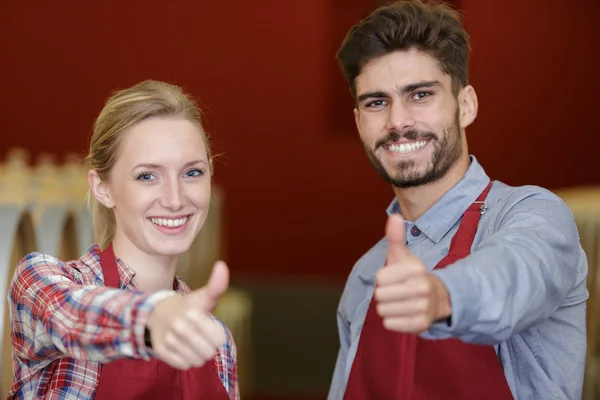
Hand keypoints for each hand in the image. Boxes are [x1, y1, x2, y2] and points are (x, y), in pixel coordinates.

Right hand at [146, 260, 228, 369]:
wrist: (159, 311)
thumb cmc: (189, 306)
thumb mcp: (204, 296)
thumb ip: (217, 285)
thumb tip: (221, 265)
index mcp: (194, 312)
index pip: (219, 340)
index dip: (217, 335)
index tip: (209, 326)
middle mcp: (179, 326)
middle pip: (208, 353)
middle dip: (208, 346)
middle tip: (200, 335)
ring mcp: (168, 339)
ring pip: (197, 361)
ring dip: (197, 354)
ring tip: (192, 341)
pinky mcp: (160, 351)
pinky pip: (184, 365)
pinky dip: (186, 360)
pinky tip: (182, 347)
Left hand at [374, 214, 450, 333]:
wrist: (437, 298)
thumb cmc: (411, 275)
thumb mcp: (403, 255)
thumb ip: (395, 237)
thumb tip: (394, 216)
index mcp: (416, 269)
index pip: (379, 278)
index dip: (383, 278)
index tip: (394, 277)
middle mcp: (422, 288)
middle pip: (380, 295)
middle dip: (384, 294)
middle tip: (396, 291)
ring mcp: (423, 307)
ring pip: (383, 310)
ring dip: (387, 307)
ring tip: (399, 302)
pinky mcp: (421, 324)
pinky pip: (390, 324)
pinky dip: (392, 320)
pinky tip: (403, 313)